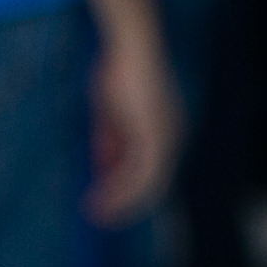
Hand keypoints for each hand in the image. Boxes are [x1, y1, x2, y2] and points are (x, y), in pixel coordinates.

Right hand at [85, 28, 182, 224]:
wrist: (130, 48)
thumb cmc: (119, 72)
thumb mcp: (110, 114)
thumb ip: (110, 140)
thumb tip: (103, 165)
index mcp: (163, 131)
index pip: (150, 172)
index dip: (126, 191)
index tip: (102, 203)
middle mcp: (171, 137)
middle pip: (153, 183)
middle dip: (124, 203)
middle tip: (99, 218)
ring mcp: (166, 136)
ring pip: (147, 183)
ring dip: (120, 201)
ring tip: (95, 214)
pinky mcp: (155, 135)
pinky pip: (140, 173)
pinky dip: (120, 189)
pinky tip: (101, 198)